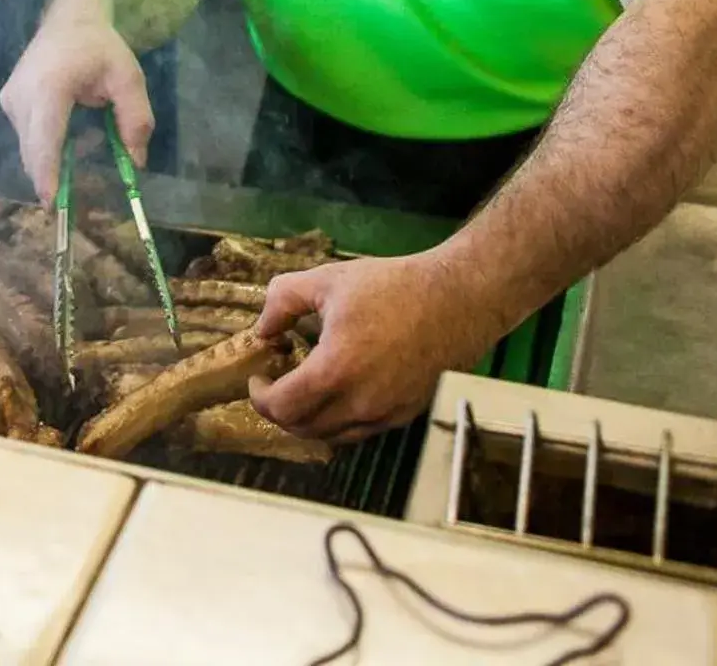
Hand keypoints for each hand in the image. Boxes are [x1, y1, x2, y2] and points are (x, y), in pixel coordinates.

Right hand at [0, 0, 151, 203]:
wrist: (68, 15)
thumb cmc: (100, 46)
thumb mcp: (128, 77)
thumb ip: (136, 118)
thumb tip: (137, 162)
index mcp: (50, 87)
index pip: (45, 138)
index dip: (47, 172)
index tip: (51, 201)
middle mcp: (21, 95)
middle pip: (33, 150)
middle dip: (51, 176)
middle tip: (70, 199)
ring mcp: (10, 99)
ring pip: (29, 146)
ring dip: (53, 158)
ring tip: (82, 135)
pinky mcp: (8, 102)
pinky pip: (26, 136)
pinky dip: (46, 145)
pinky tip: (69, 127)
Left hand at [247, 253, 506, 442]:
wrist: (458, 299)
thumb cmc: (392, 286)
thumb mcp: (327, 280)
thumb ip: (282, 301)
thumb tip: (262, 330)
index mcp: (335, 370)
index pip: (282, 407)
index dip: (261, 397)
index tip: (258, 377)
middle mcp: (360, 403)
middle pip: (303, 429)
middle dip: (279, 411)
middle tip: (275, 384)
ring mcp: (385, 414)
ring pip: (331, 436)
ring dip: (308, 419)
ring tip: (303, 389)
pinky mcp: (405, 415)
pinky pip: (359, 431)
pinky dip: (337, 421)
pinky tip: (337, 393)